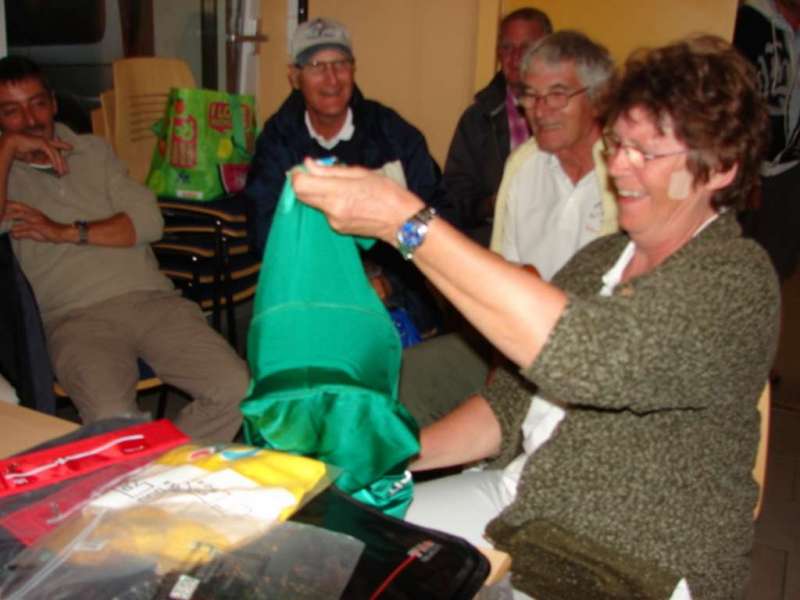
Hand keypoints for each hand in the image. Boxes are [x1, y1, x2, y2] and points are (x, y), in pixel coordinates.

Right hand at [0, 133, 71, 175]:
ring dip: (59, 164)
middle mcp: (45, 140)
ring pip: (56, 153)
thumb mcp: (33, 158)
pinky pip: (52, 154)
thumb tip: (50, 165)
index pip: (55, 145)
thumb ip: (42, 160)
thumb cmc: (20, 150)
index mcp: (42, 142)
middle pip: (57, 152)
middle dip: (62, 162)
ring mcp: (45, 140)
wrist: (11, 143)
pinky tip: (56, 168)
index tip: (71, 147)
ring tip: (62, 172)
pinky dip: (54, 161)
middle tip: (66, 171)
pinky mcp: (43, 143)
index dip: (63, 145)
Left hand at [6, 201, 74, 242]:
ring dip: (9, 216)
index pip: (18, 206)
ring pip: (20, 214)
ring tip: (1, 218)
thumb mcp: (33, 232)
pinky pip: (26, 226)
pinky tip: (12, 233)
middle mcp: (33, 213)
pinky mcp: (38, 225)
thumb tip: (12, 234)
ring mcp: (36, 218)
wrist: (62, 233)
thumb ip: (22, 232)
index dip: (8, 204)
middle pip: (18, 207)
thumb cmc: (48, 232)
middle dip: (7, 207)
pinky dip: (18, 229)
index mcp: (32, 212)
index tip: (0, 204)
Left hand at [291, 157, 423, 243]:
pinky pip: (325, 212)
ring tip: (340, 186)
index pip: (300, 185)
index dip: (299, 175)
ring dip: (319, 193)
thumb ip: (331, 170)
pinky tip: (347, 199)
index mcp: (338, 193)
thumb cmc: (387, 192)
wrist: (401, 222)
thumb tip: (309, 164)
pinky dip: (329, 203)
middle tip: (319, 174)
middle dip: (305, 183)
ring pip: (313, 203)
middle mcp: (331, 210)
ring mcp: (333, 222)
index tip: (307, 168)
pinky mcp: (337, 229)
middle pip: (301, 196)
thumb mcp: (361, 173)